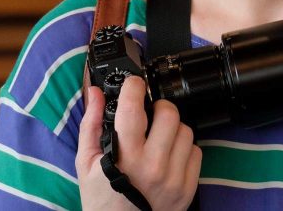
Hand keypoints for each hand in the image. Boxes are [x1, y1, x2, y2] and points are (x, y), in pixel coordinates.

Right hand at [76, 77, 201, 210]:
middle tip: (149, 116)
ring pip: (185, 130)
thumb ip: (91, 124)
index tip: (134, 84)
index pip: (134, 108)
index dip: (134, 87)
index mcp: (124, 157)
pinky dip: (183, 149)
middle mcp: (152, 167)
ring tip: (157, 140)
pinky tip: (167, 158)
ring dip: (172, 129)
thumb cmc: (101, 200)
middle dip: (157, 108)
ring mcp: (173, 178)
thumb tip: (95, 92)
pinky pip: (196, 152)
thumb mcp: (86, 163)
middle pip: (169, 113)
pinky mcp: (188, 188)